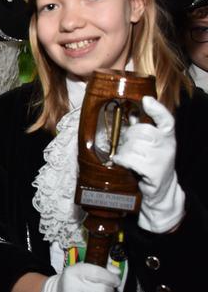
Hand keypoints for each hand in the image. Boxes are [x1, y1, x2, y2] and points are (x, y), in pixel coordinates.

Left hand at [112, 96, 184, 232]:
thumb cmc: (151, 163)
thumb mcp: (150, 145)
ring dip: (124, 152)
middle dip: (128, 138)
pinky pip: (131, 159)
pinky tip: (123, 163)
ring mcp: (162, 159)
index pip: (167, 119)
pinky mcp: (154, 172)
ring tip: (127, 158)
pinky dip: (122, 160)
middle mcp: (168, 146)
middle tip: (128, 146)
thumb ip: (141, 129)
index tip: (146, 100)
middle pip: (141, 131)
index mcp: (168, 137)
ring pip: (133, 146)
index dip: (157, 108)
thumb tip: (130, 112)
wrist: (161, 190)